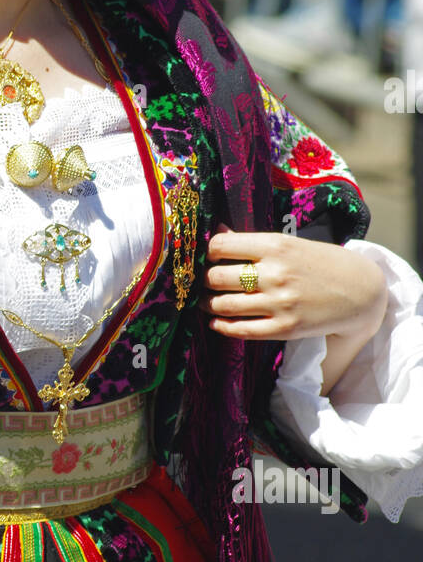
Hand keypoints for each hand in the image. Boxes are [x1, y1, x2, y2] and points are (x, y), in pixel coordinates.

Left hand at [199, 223, 387, 343]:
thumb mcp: (290, 244)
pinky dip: (222, 326)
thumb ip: (253, 242)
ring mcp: (280, 302)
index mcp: (275, 245)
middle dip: (203, 279)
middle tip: (201, 282)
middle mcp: (275, 273)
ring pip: (224, 304)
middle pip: (216, 276)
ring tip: (205, 301)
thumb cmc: (321, 263)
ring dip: (207, 304)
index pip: (220, 246)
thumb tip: (217, 232)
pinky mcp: (285, 327)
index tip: (207, 257)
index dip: (206, 252)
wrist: (361, 291)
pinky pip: (241, 329)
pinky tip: (217, 322)